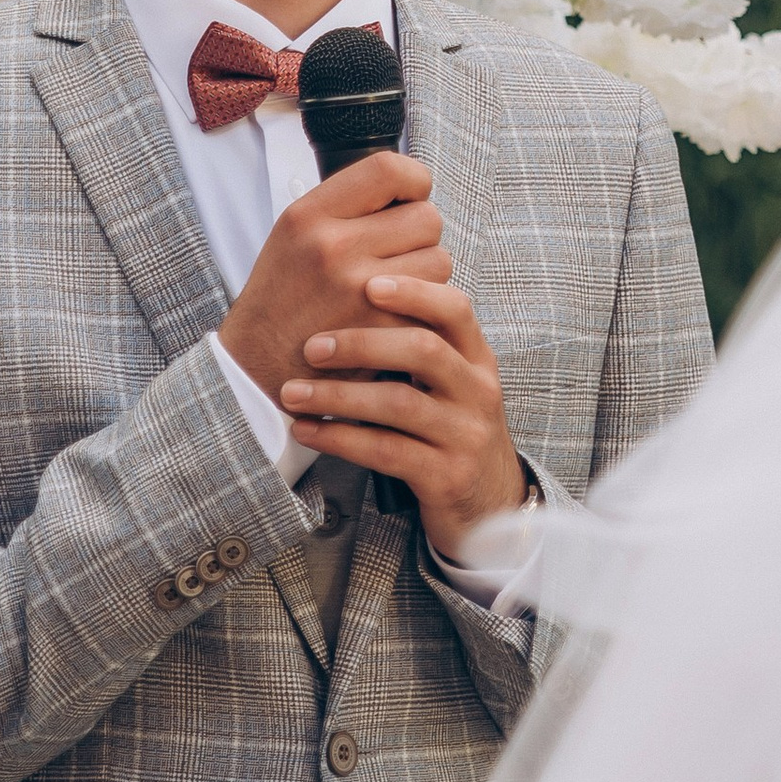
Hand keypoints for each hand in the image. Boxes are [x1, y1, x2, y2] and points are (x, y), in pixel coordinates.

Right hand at [218, 155, 449, 438]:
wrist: (256, 372)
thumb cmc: (282, 301)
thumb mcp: (293, 239)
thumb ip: (345, 208)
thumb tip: (408, 185)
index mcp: (309, 216)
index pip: (388, 169)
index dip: (414, 182)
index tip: (409, 199)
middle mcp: (332, 245)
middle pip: (426, 216)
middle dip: (421, 236)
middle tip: (398, 256)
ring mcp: (358, 288)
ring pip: (439, 259)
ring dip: (426, 275)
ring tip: (394, 289)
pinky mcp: (380, 327)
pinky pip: (434, 302)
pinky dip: (424, 309)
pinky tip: (396, 317)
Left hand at [279, 272, 527, 566]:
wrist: (488, 500)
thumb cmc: (450, 427)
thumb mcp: (450, 382)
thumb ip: (418, 345)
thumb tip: (354, 292)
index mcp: (477, 358)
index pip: (455, 310)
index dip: (414, 292)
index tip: (367, 281)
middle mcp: (478, 391)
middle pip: (424, 350)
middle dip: (362, 343)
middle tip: (311, 346)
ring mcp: (466, 434)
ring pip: (400, 403)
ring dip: (338, 396)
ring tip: (292, 393)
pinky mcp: (446, 476)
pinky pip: (386, 451)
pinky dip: (339, 439)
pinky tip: (306, 431)